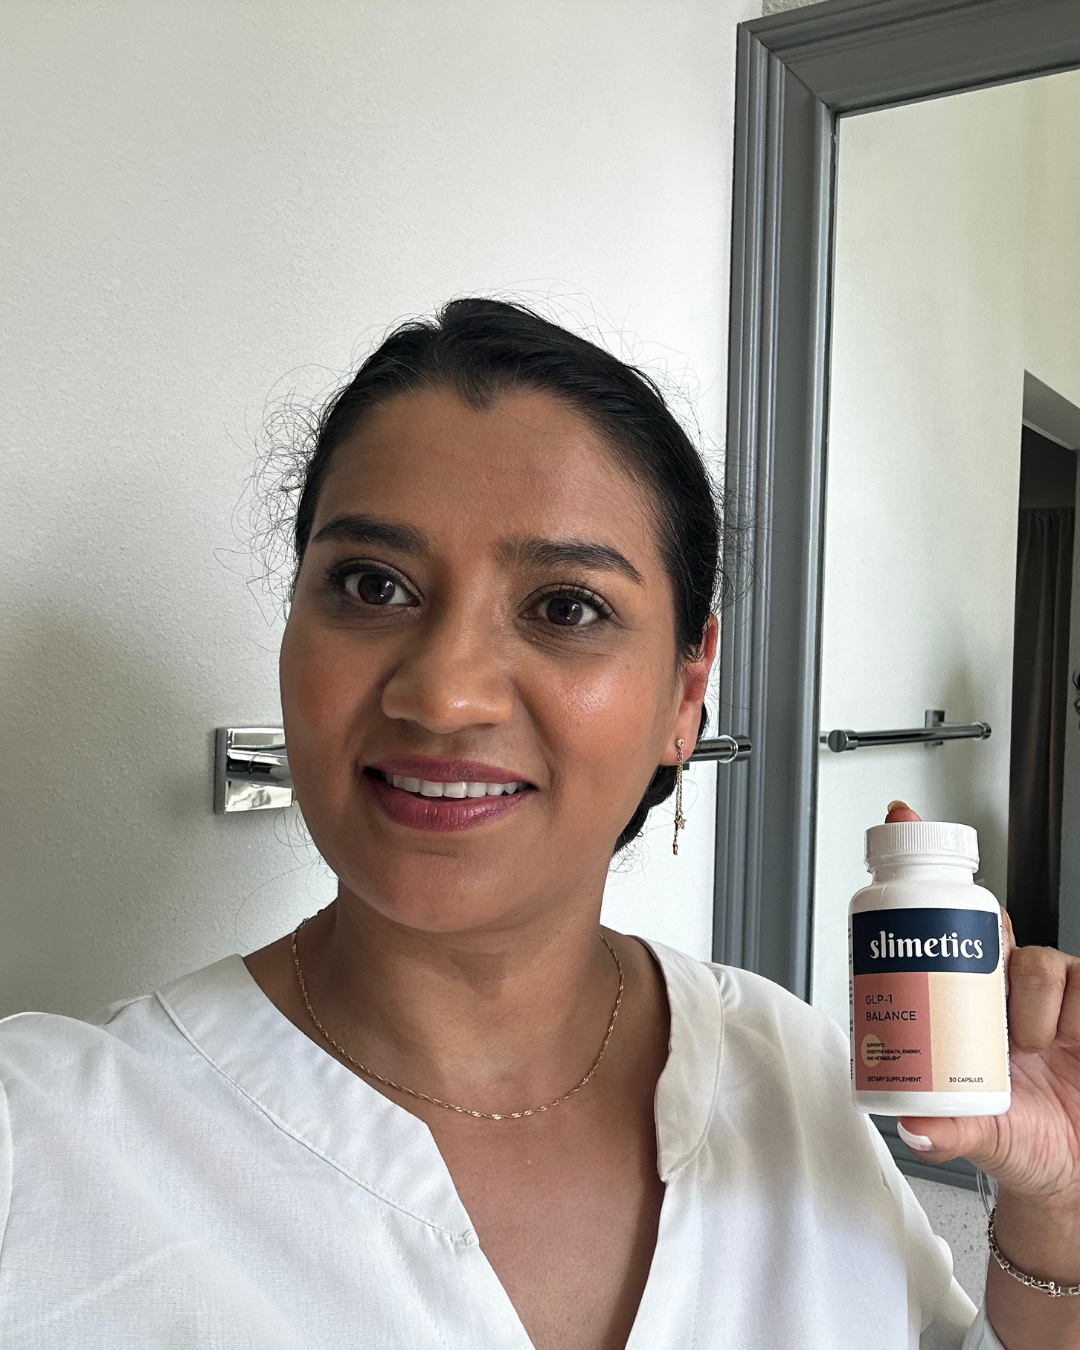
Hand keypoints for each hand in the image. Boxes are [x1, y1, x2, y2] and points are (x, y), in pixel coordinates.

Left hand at [885, 802, 1079, 1204]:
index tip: (901, 819)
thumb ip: (950, 1132)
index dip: (928, 882)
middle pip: (1003, 939)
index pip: (948, 935)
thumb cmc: (1023, 1141)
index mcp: (969, 1010)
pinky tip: (1074, 1043)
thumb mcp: (983, 1139)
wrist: (1077, 1177)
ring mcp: (1059, 1003)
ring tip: (1036, 1051)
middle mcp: (1012, 996)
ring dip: (1039, 1009)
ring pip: (1047, 963)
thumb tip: (912, 1125)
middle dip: (994, 955)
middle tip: (997, 1010)